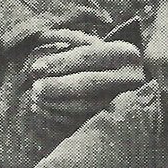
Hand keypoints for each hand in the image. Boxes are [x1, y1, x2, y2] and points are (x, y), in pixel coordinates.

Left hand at [29, 29, 144, 123]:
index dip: (59, 62)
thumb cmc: (98, 60)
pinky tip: (42, 110)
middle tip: (35, 88)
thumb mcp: (89, 45)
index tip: (36, 68)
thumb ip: (64, 50)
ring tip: (36, 98)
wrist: (126, 81)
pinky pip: (83, 122)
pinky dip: (59, 117)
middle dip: (57, 86)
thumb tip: (36, 70)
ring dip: (55, 104)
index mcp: (125, 54)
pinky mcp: (116, 119)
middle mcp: (131, 78)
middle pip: (88, 83)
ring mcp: (125, 101)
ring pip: (85, 105)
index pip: (87, 57)